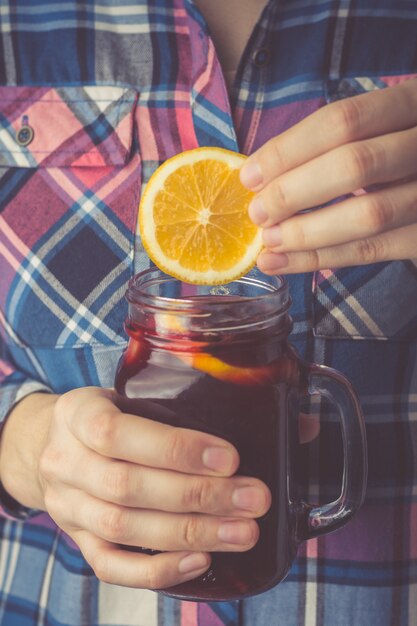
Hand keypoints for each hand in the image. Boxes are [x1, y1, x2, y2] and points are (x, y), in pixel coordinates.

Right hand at [36, 387, 269, 589]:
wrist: (49, 444)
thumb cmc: (108, 414)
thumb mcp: (135, 393)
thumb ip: (201, 404)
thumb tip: (299, 423)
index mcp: (78, 413)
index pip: (120, 432)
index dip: (176, 448)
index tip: (230, 458)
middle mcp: (66, 461)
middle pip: (129, 487)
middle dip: (198, 496)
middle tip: (253, 499)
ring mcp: (68, 506)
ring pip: (124, 529)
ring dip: (189, 534)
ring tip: (243, 532)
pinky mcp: (77, 540)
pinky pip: (112, 566)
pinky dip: (158, 569)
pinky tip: (202, 561)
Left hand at [240, 77, 416, 272]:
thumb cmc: (394, 160)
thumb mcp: (376, 133)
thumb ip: (329, 146)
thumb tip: (258, 175)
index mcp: (411, 104)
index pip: (344, 120)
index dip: (289, 149)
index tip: (249, 176)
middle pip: (355, 165)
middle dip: (294, 192)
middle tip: (257, 213)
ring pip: (367, 215)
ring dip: (306, 232)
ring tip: (267, 242)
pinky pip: (370, 251)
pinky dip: (319, 259)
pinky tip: (282, 262)